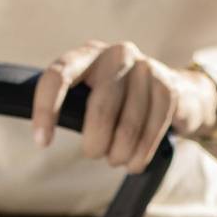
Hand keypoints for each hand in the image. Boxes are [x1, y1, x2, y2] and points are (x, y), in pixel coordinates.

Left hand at [31, 39, 207, 169]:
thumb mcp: (90, 92)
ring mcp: (145, 68)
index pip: (58, 76)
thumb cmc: (117, 99)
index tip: (42, 142)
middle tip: (94, 153)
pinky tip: (133, 163)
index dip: (46, 110)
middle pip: (100, 111)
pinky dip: (139, 156)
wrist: (174, 89)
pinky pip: (150, 132)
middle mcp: (117, 54)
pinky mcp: (167, 88)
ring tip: (116, 159)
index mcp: (87, 54)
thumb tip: (44, 137)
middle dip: (95, 144)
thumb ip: (70, 105)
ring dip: (119, 154)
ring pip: (127, 127)